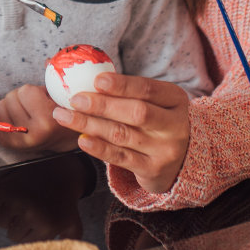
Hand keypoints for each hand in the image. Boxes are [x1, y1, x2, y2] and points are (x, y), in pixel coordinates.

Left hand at [0, 84, 78, 152]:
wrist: (62, 139)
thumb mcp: (63, 95)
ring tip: (25, 111)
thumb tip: (47, 60)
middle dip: (20, 97)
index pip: (25, 91)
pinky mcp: (7, 144)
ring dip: (10, 104)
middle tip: (33, 105)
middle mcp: (31, 134)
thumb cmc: (62, 112)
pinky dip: (2, 112)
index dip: (33, 91)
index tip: (42, 98)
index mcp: (47, 121)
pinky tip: (16, 117)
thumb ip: (55, 77)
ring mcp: (18, 142)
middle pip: (10, 98)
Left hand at [51, 73, 191, 194]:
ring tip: (66, 116)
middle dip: (102, 105)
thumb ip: (131, 92)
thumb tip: (88, 79)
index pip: (148, 89)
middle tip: (75, 99)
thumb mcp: (158, 103)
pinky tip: (82, 140)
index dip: (122, 85)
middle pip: (137, 112)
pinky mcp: (153, 170)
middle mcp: (175, 125)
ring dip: (90, 124)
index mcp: (176, 100)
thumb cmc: (160, 123)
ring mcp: (165, 150)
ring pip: (123, 134)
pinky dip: (99, 148)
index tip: (97, 80)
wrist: (184, 161)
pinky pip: (121, 158)